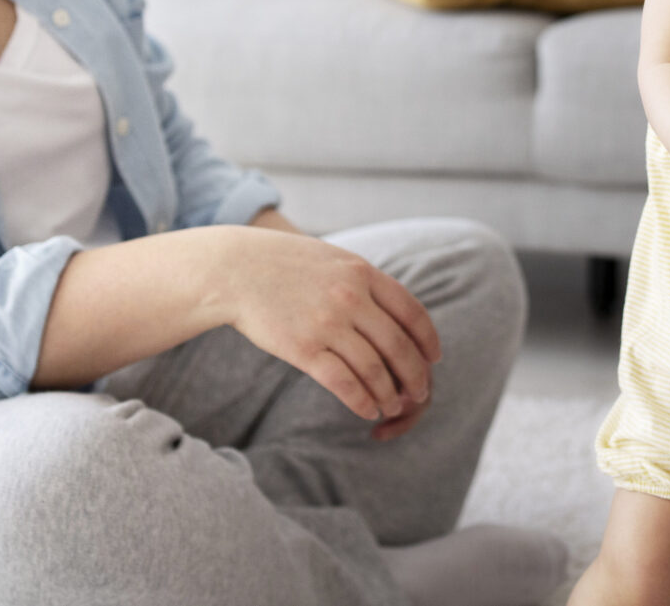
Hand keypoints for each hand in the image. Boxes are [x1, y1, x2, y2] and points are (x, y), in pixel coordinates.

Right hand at [219, 227, 440, 436]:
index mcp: (362, 273)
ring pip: (374, 370)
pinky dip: (362, 401)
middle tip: (419, 392)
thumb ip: (362, 281)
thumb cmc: (284, 263)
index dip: (427, 340)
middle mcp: (350, 297)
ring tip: (392, 406)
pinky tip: (367, 410)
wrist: (235, 269)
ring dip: (389, 394)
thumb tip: (393, 309)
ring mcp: (327, 324)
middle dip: (414, 375)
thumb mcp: (332, 260)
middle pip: (398, 346)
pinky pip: (344, 384)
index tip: (434, 358)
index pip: (412, 312)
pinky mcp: (303, 349)